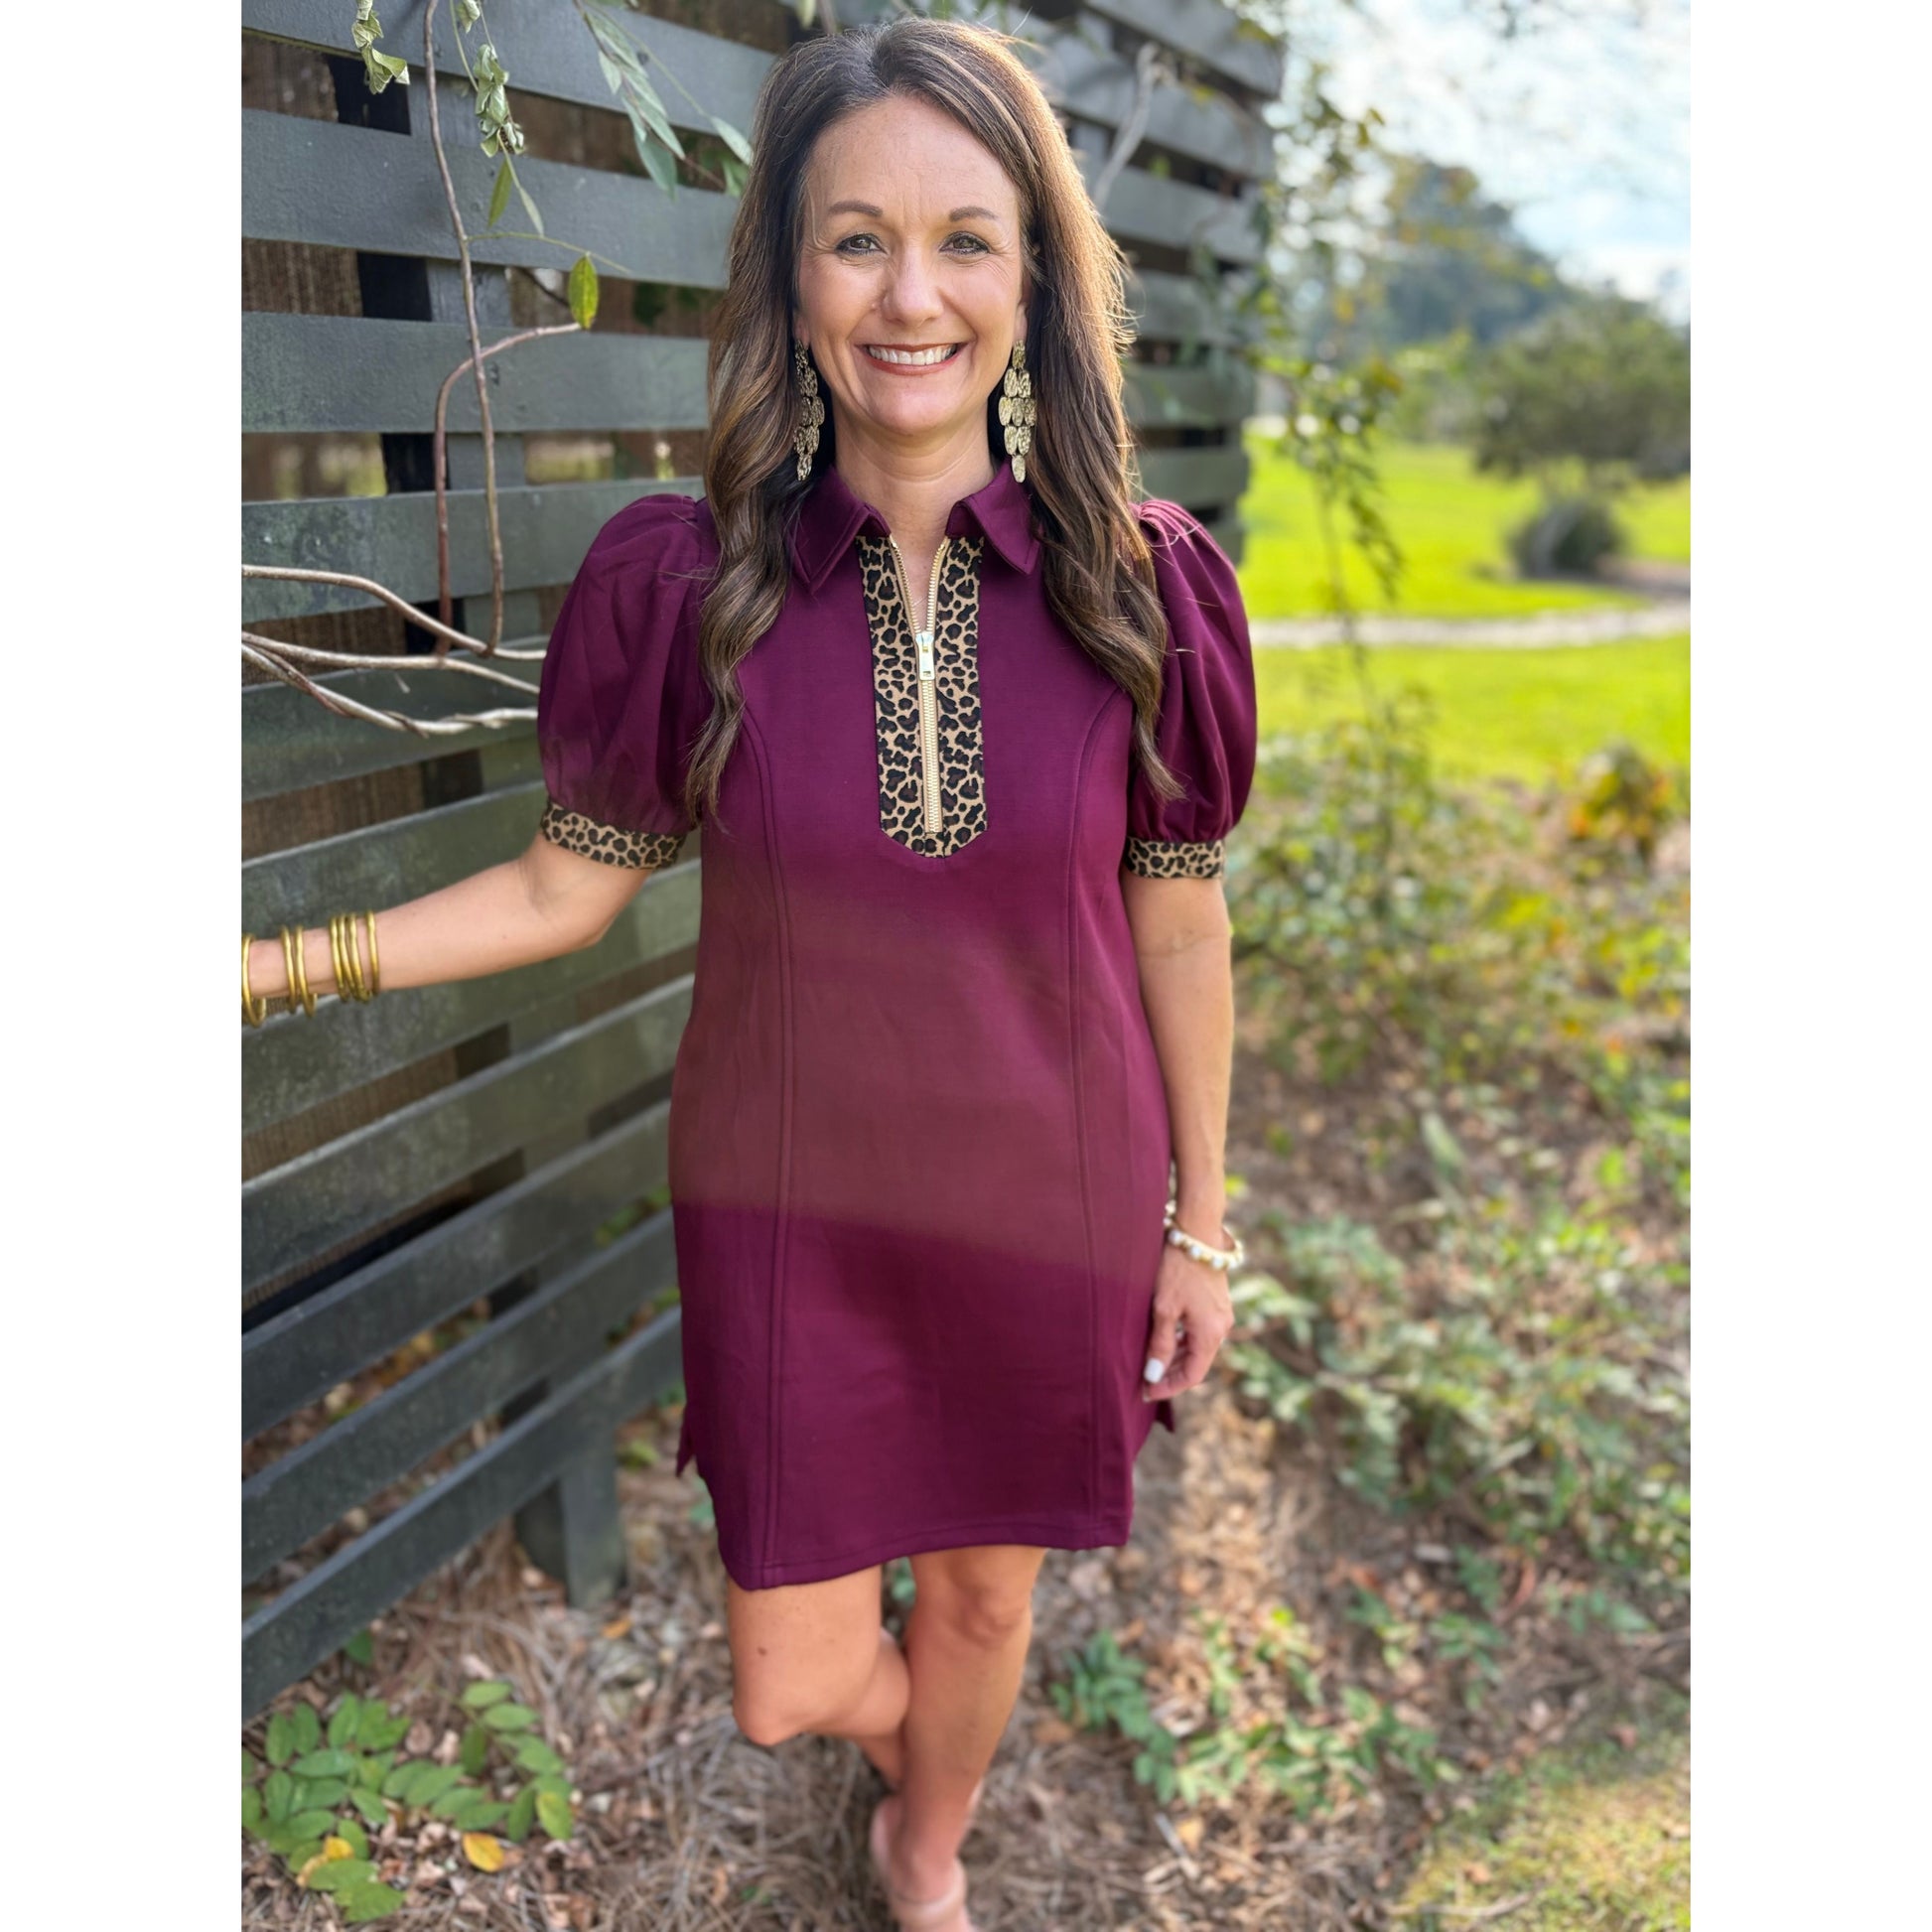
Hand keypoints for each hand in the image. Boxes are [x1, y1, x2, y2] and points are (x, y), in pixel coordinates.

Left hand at [1139, 1240, 1234, 1402]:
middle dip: (1169, 1374)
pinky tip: (1162, 1340)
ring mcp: (1220, 1315)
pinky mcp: (1216, 1304)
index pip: (1192, 1375)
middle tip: (1142, 1380)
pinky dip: (1181, 1341)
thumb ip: (1160, 1344)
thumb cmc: (1178, 1269)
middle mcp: (1221, 1328)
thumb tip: (1153, 1375)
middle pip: (1196, 1363)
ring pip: (1197, 1347)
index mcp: (1211, 1334)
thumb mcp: (1164, 1308)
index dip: (1169, 1387)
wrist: (1196, 1233)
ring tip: (1148, 1363)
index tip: (1146, 1392)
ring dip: (1174, 1357)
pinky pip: (1199, 1332)